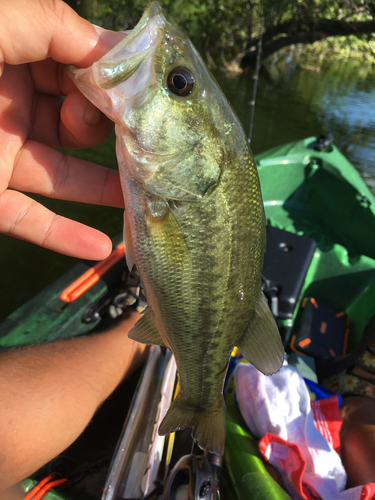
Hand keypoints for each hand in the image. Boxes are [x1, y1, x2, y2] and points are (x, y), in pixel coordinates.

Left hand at [0, 0, 124, 259]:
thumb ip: (52, 23)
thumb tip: (115, 49)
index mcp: (9, 57)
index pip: (77, 69)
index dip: (109, 83)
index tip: (137, 99)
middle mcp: (8, 107)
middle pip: (76, 124)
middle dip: (107, 132)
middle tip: (125, 139)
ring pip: (63, 176)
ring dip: (105, 190)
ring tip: (148, 198)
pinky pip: (29, 220)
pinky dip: (63, 236)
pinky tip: (100, 247)